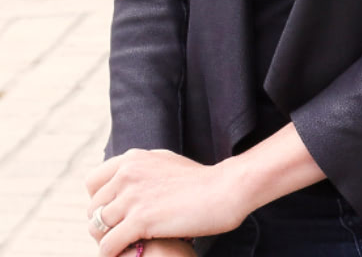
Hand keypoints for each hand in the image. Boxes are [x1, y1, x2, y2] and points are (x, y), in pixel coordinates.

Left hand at [85, 149, 248, 256]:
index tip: (115, 212)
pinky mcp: (140, 219)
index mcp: (134, 158)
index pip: (92, 182)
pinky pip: (107, 246)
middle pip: (93, 209)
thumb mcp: (166, 162)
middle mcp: (129, 173)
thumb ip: (141, 169)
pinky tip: (131, 252)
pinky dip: (114, 254)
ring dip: (108, 241)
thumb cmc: (201, 180)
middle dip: (104, 225)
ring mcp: (133, 196)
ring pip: (96, 228)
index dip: (100, 201)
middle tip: (124, 234)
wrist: (225, 189)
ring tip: (127, 245)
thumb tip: (122, 180)